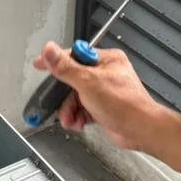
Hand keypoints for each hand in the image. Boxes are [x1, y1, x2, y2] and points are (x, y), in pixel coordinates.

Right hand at [33, 41, 166, 149]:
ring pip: (76, 96)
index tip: (40, 64)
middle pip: (73, 79)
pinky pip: (82, 108)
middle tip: (59, 103)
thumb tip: (49, 50)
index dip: (57, 61)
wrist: (140, 130)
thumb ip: (66, 67)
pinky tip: (78, 122)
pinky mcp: (103, 107)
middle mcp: (105, 73)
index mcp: (106, 60)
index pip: (74, 55)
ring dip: (70, 109)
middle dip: (65, 96)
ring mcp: (104, 91)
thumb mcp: (88, 82)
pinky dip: (77, 116)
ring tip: (70, 118)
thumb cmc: (125, 104)